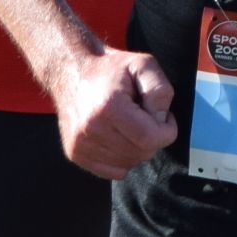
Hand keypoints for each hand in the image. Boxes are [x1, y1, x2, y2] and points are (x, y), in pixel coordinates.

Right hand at [53, 48, 175, 180]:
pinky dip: (122, 158)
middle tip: (144, 117)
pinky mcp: (75, 154)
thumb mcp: (143, 65)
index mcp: (109, 107)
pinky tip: (118, 137)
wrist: (69, 72)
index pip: (151, 138)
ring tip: (128, 124)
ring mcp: (80, 144)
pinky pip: (114, 171)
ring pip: (129, 163)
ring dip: (137, 148)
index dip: (167, 130)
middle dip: (152, 137)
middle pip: (142, 153)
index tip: (164, 116)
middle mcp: (91, 129)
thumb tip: (161, 119)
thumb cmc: (110, 69)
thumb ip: (160, 90)